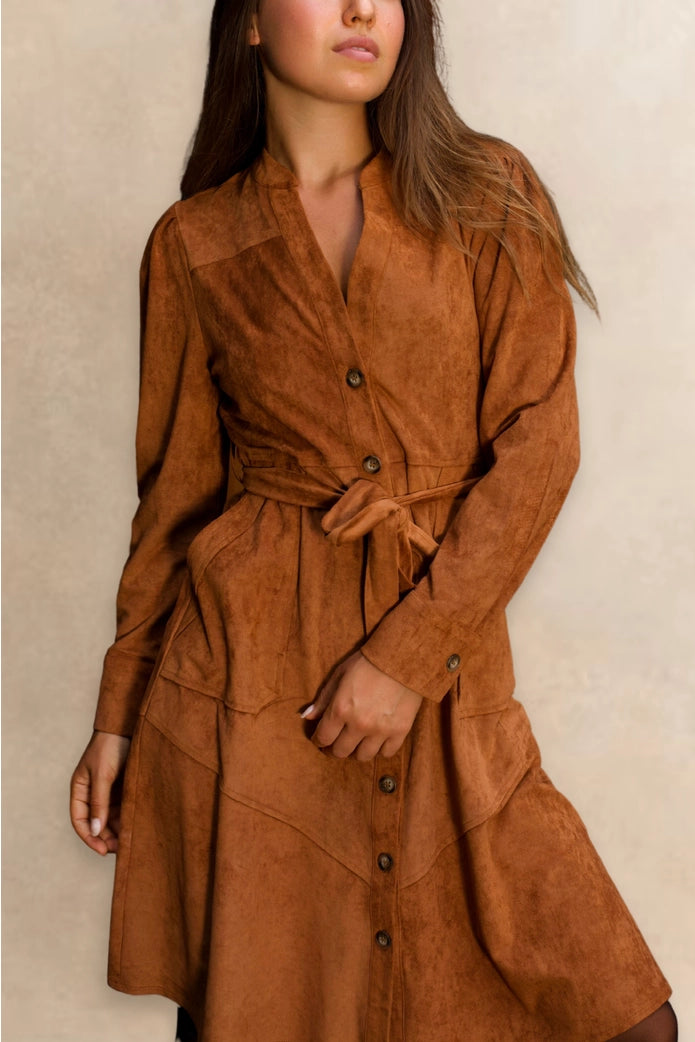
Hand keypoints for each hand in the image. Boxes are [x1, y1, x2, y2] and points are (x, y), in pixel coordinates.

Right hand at [69, 730, 130, 855]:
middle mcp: (92, 794)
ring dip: (118, 831)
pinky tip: (135, 827)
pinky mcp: (123, 789)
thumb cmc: (110, 747)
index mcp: (79, 790)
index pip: (79, 820)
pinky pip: (123, 809)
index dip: (89, 837)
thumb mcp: (103, 775)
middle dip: (106, 838)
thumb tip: (96, 830)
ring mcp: (108, 792)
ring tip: (130, 841)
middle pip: (96, 823)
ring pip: (111, 819)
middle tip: (120, 849)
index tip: (102, 850)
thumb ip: (99, 802)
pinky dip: (127, 819)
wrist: (128, 727)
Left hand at [302, 651, 422, 760]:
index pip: (323, 737)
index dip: (318, 741)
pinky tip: (376, 740)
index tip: (319, 740)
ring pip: (363, 756)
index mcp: (341, 709)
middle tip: (335, 743)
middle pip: (341, 751)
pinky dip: (380, 749)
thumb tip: (307, 716)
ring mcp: (381, 730)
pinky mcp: (400, 730)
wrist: (402, 657)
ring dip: (356, 751)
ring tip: (356, 743)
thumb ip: (323, 699)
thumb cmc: (367, 663)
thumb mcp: (339, 675)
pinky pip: (386, 752)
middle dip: (334, 749)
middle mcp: (359, 724)